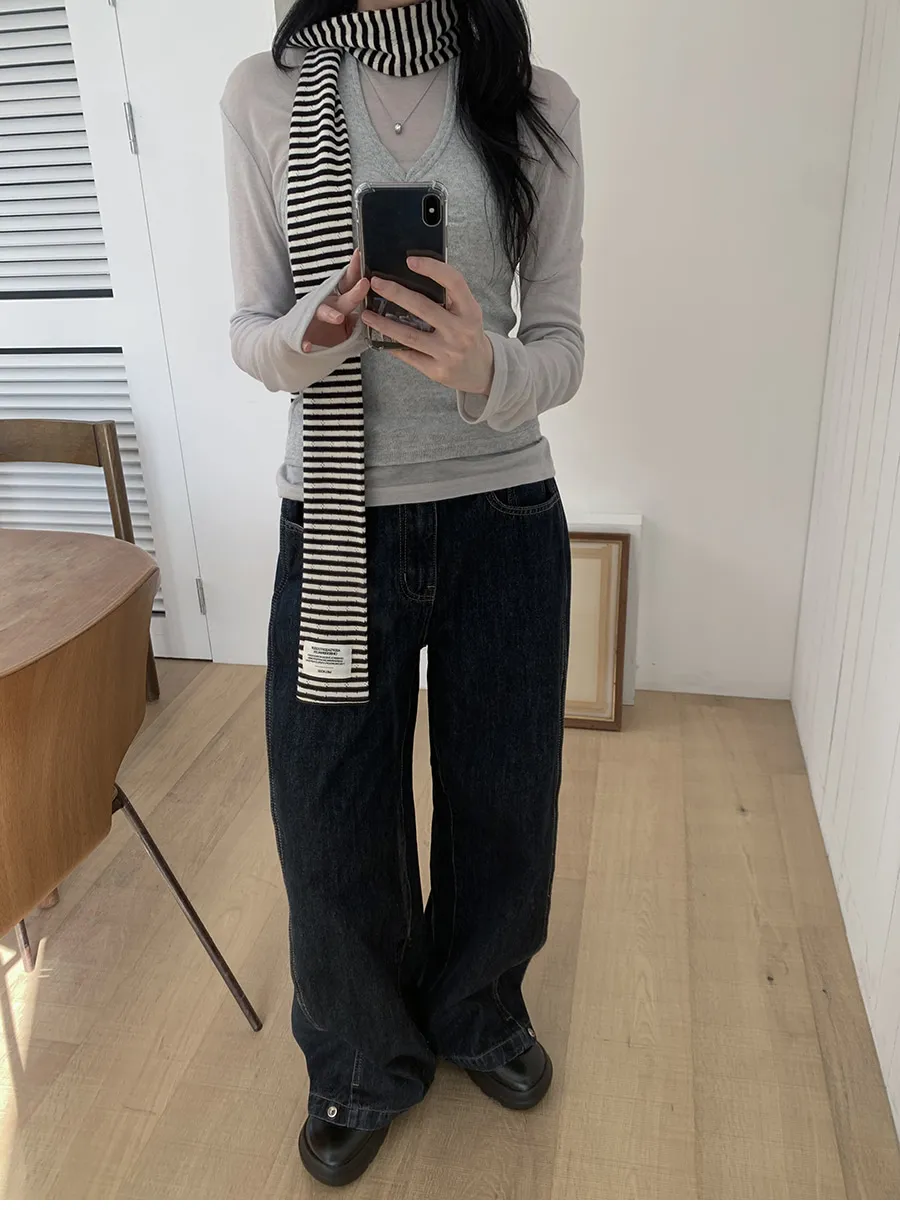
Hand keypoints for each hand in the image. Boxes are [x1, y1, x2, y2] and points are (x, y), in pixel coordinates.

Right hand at [301, 249, 369, 351]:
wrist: (305, 343)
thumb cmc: (331, 330)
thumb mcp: (350, 320)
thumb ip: (362, 312)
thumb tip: (382, 299)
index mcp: (342, 301)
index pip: (350, 283)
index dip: (355, 269)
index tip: (360, 255)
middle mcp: (329, 305)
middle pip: (344, 298)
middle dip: (355, 292)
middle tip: (365, 284)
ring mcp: (315, 318)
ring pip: (323, 312)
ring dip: (330, 314)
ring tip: (338, 318)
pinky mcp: (303, 333)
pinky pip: (303, 338)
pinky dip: (304, 342)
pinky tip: (307, 346)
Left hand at [362, 258, 494, 395]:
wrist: (482, 370)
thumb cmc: (469, 334)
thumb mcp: (468, 312)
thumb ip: (450, 297)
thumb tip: (416, 273)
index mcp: (470, 311)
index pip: (454, 282)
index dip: (432, 268)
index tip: (411, 260)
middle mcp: (460, 331)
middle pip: (423, 307)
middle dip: (396, 293)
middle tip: (376, 282)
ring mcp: (448, 352)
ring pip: (410, 335)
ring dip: (384, 324)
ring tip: (366, 314)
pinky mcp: (437, 370)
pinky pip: (409, 355)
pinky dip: (392, 345)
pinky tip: (378, 336)